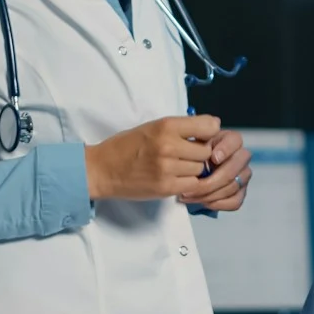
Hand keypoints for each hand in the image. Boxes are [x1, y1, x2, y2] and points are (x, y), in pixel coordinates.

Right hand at [85, 116, 218, 200]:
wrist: (102, 169)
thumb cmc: (126, 146)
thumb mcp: (152, 127)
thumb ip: (180, 128)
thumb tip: (212, 128)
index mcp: (166, 126)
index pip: (208, 126)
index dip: (209, 132)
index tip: (202, 136)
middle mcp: (169, 146)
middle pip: (206, 151)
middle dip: (200, 153)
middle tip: (187, 155)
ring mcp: (168, 168)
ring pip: (200, 169)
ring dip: (194, 169)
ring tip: (178, 167)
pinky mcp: (166, 187)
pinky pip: (191, 184)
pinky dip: (187, 182)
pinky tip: (176, 178)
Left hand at [180, 129, 253, 210]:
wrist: (194, 165)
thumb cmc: (194, 152)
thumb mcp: (193, 144)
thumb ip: (197, 145)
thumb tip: (201, 154)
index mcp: (232, 139)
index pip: (235, 141)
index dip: (225, 150)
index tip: (213, 158)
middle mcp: (242, 156)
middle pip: (232, 171)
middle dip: (209, 183)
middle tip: (190, 188)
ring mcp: (244, 175)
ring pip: (231, 188)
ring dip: (208, 195)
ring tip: (189, 196)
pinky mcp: (241, 191)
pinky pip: (234, 202)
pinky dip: (217, 203)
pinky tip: (203, 201)